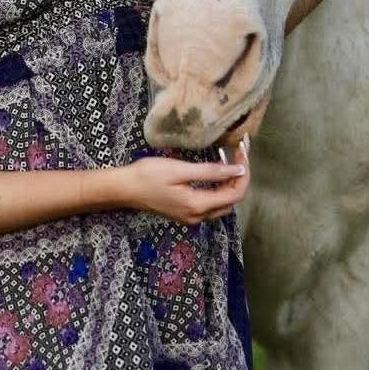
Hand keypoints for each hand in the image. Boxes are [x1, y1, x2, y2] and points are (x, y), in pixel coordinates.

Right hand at [120, 142, 250, 223]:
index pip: (234, 194)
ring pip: (221, 203)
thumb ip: (210, 172)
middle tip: (238, 153)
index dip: (243, 173)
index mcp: (198, 206)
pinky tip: (214, 171)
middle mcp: (198, 216)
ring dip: (229, 182)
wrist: (124, 189)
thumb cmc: (149, 175)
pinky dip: (218, 187)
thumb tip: (238, 170)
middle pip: (231, 200)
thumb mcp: (180, 169)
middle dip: (239, 177)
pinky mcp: (185, 212)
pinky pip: (210, 202)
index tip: (243, 152)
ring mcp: (191, 217)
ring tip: (229, 158)